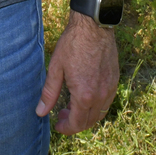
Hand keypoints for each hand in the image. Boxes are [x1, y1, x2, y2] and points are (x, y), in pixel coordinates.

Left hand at [36, 14, 118, 134]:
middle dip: (75, 123)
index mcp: (84, 95)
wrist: (93, 26)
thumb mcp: (56, 68)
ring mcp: (110, 88)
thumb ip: (49, 93)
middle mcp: (100, 95)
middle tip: (61, 115)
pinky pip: (107, 101)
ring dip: (86, 116)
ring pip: (100, 113)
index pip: (77, 124)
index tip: (57, 125)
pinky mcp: (115, 79)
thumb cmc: (73, 44)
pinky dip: (96, 106)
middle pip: (89, 122)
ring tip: (72, 107)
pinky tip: (85, 96)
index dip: (66, 128)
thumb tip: (40, 112)